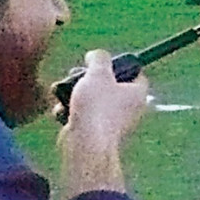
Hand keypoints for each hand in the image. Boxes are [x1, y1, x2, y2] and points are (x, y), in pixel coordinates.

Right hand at [57, 49, 150, 197]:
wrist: (85, 144)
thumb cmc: (97, 108)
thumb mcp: (98, 73)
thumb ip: (99, 58)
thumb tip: (96, 55)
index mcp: (137, 94)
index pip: (136, 73)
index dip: (120, 64)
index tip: (104, 61)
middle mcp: (129, 109)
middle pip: (111, 85)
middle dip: (91, 79)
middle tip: (79, 74)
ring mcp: (111, 122)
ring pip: (92, 100)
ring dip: (75, 94)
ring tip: (64, 92)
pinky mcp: (94, 132)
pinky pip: (81, 115)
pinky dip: (69, 111)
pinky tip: (62, 111)